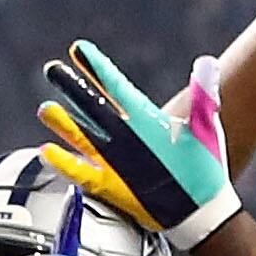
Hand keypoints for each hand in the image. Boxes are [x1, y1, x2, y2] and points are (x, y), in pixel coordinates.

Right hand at [38, 38, 239, 249]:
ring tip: (46, 109)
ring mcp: (113, 158)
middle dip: (71, 87)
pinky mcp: (108, 184)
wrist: (201, 207)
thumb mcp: (206, 127)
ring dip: (63, 123)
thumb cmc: (204, 166)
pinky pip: (80, 172)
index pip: (114, 84)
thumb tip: (208, 65)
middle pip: (90, 104)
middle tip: (52, 69)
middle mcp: (123, 133)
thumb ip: (204, 96)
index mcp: (143, 116)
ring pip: (81, 135)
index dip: (97, 67)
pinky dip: (64, 163)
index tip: (79, 49)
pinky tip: (49, 152)